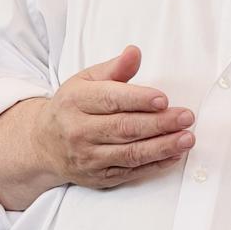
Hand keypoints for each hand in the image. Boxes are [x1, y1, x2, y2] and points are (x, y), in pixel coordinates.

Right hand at [32, 45, 194, 189]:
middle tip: (186, 117)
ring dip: (162, 147)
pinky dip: (155, 164)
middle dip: (159, 124)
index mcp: (75, 101)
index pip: (110, 100)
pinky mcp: (99, 177)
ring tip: (187, 138)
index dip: (138, 100)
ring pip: (130, 153)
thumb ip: (114, 69)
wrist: (44, 144)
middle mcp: (78, 131)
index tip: (163, 99)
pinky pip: (131, 172)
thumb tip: (135, 52)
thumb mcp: (85, 81)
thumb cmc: (71, 107)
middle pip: (124, 128)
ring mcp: (88, 157)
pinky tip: (174, 154)